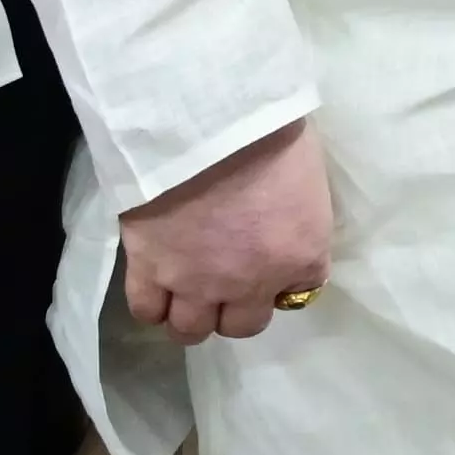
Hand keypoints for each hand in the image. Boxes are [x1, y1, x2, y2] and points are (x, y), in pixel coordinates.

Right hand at [120, 118, 334, 343]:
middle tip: (228, 279)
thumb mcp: (308, 176)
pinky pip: (146, 311)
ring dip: (192, 315)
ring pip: (190, 329)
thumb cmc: (272, 134)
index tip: (273, 261)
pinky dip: (152, 305)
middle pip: (243, 325)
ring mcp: (197, 283)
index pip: (302, 291)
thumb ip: (298, 214)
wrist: (209, 124)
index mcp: (302, 256)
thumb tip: (283, 219)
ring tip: (187, 290)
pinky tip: (156, 286)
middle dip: (237, 307)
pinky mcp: (149, 271)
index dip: (285, 279)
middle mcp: (252, 283)